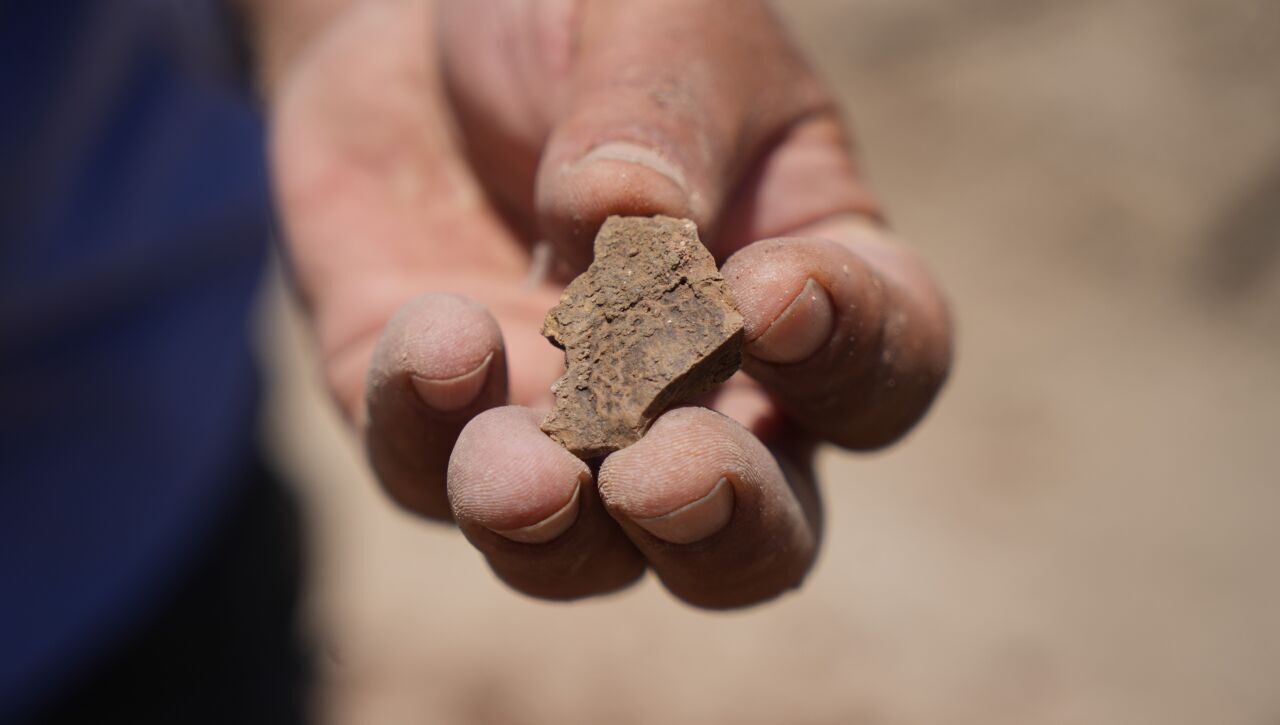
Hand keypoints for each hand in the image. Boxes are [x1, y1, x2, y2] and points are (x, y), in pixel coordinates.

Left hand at [267, 0, 950, 607]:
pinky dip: (426, 430)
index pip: (883, 368)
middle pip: (756, 538)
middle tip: (666, 475)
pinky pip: (428, 476)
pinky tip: (431, 338)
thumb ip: (664, 121)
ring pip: (587, 556)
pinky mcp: (434, 423)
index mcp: (812, 290)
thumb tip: (629, 228)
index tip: (766, 292)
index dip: (844, 354)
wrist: (421, 23)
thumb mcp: (656, 23)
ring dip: (557, 533)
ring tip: (521, 470)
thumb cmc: (585, 18)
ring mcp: (564, 427)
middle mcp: (702, 394)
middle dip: (720, 528)